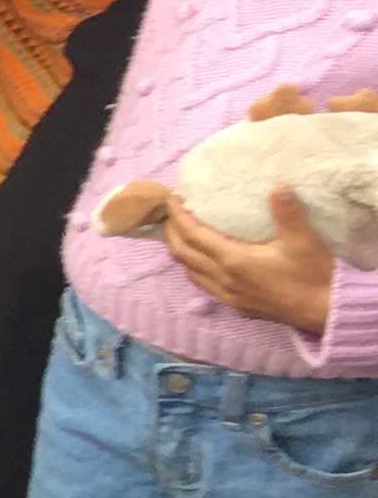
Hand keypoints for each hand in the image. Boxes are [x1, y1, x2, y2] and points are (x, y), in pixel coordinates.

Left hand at [164, 190, 337, 333]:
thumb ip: (288, 212)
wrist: (326, 311)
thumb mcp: (303, 239)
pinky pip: (205, 287)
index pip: (193, 235)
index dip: (178, 216)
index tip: (172, 199)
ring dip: (181, 253)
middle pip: (183, 254)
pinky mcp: (238, 307)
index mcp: (233, 260)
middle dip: (172, 232)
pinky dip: (196, 270)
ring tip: (182, 235)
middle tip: (172, 214)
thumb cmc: (313, 274)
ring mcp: (229, 296)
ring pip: (191, 273)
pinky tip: (204, 263)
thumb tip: (278, 186)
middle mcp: (224, 280)